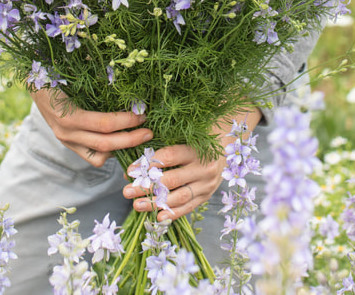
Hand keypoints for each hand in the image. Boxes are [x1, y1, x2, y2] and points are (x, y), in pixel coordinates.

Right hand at [32, 88, 152, 167]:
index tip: (142, 113)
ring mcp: (67, 141)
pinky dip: (108, 152)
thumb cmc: (56, 75)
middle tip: (149, 132)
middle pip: (105, 143)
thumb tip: (123, 77)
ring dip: (122, 149)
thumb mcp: (72, 76)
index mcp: (68, 115)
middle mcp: (66, 132)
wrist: (34, 84)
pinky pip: (92, 156)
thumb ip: (96, 80)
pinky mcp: (69, 145)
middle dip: (131, 139)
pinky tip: (119, 140)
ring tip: (138, 138)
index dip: (127, 120)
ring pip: (99, 155)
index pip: (104, 124)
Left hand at [123, 108, 260, 221]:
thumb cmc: (199, 138)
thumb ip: (162, 149)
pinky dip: (173, 213)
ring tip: (136, 205)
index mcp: (197, 148)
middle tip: (127, 191)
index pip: (169, 156)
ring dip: (156, 203)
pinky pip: (189, 207)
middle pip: (172, 179)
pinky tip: (158, 217)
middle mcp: (204, 167)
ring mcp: (207, 184)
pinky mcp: (207, 195)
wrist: (227, 145)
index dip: (148, 164)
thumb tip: (133, 169)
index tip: (130, 170)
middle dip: (147, 187)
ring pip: (180, 196)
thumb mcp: (185, 136)